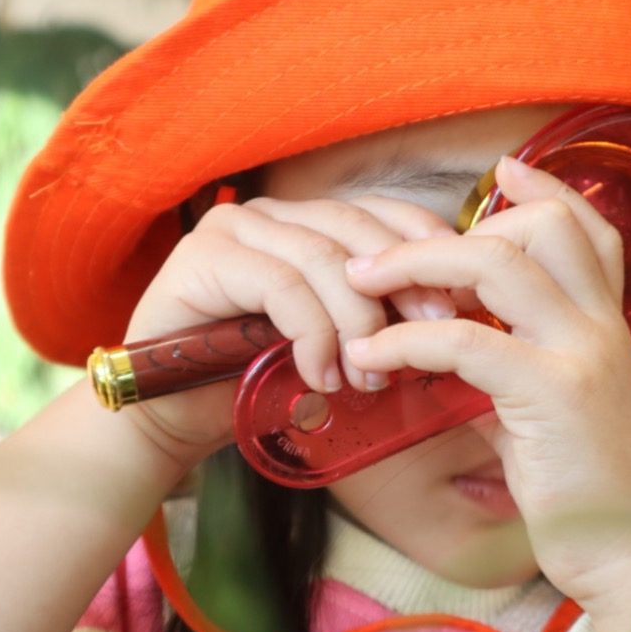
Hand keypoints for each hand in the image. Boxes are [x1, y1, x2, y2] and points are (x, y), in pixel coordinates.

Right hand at [120, 193, 459, 472]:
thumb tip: (448, 317)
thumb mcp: (331, 344)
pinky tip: (322, 376)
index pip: (383, 213)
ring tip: (370, 378)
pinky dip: (312, 334)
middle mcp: (272, 215)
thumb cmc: (255, 382)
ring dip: (357, 323)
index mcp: (307, 223)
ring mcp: (234, 229)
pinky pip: (282, 286)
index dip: (426, 250)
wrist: (170, 418)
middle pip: (358, 229)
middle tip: (432, 336)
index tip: (460, 303)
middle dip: (404, 285)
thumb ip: (373, 318)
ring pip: (323, 258)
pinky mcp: (205, 256)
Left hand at [341, 156, 630, 631]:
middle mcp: (603, 325)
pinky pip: (466, 340)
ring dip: (417, 265)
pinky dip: (406, 338)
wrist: (627, 553)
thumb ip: (515, 367)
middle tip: (382, 256)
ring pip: (499, 263)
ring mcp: (583, 354)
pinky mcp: (553, 394)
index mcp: (608, 323)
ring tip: (360, 285)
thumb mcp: (552, 409)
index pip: (590, 227)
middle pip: (541, 227)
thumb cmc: (583, 486)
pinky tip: (372, 355)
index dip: (547, 188)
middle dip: (452, 231)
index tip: (502, 171)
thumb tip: (456, 349)